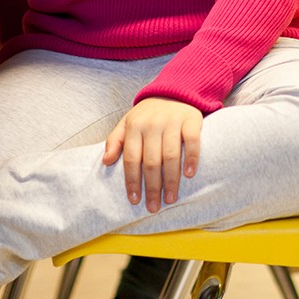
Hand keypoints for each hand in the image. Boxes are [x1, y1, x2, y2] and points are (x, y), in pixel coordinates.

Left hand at [102, 97, 202, 212]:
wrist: (174, 91)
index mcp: (135, 127)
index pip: (132, 159)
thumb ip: (115, 140)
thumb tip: (106, 161)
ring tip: (170, 198)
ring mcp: (173, 121)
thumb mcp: (127, 122)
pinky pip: (192, 141)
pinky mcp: (191, 119)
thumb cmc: (148, 114)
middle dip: (152, 187)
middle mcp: (153, 124)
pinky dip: (192, 159)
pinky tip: (190, 174)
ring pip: (171, 156)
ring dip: (171, 180)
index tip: (135, 200)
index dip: (133, 182)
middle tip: (154, 207)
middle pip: (152, 162)